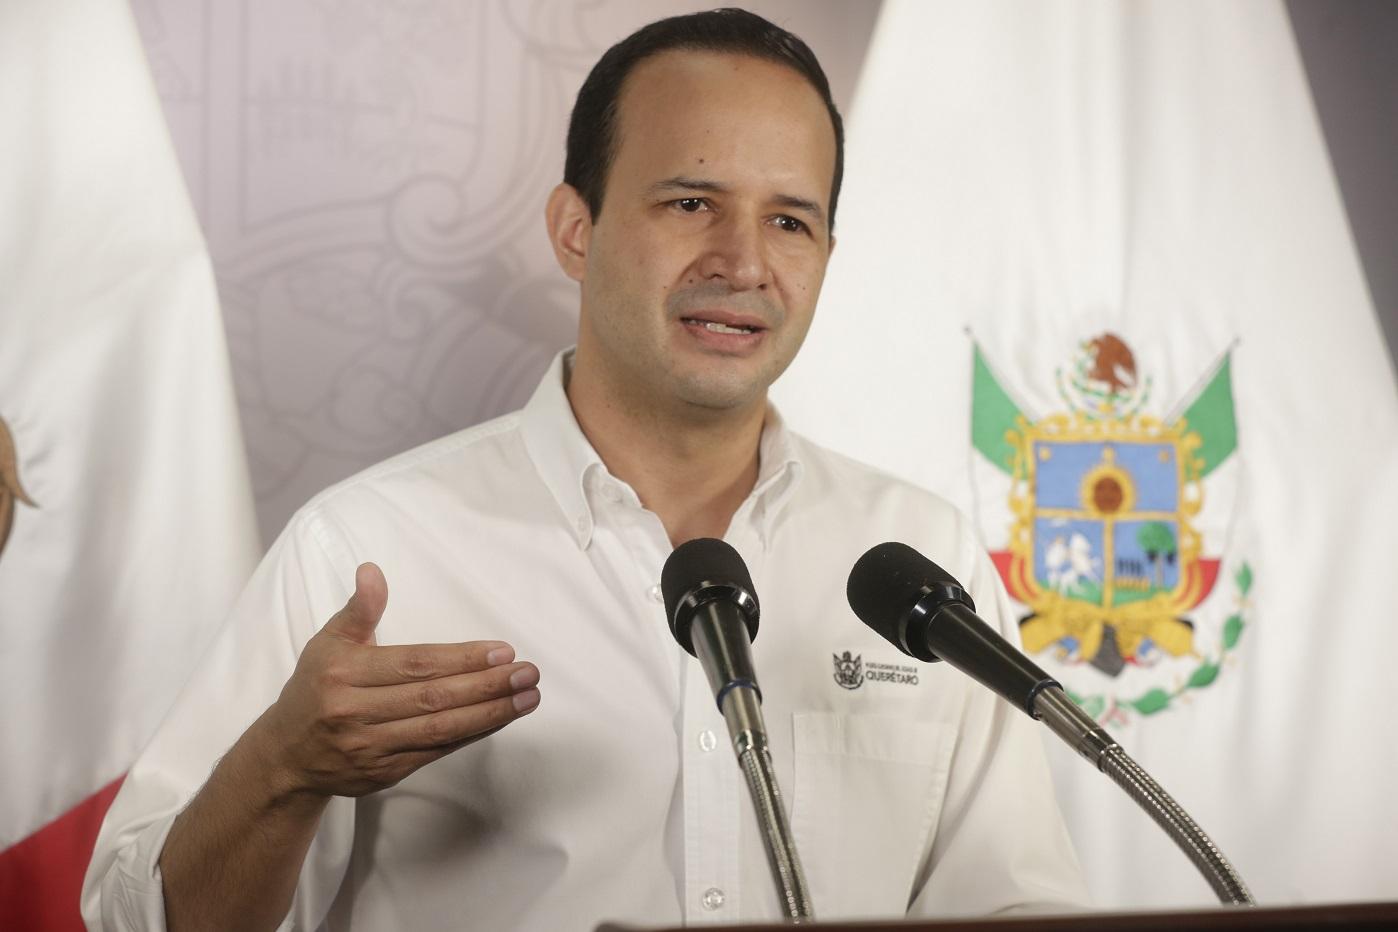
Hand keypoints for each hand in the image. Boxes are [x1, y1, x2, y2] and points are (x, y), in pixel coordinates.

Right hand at [256, 563, 539, 798]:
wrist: (286, 756)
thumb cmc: (314, 688)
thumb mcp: (328, 642)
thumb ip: (359, 610)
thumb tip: (372, 571)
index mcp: (344, 674)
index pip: (415, 664)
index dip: (461, 658)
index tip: (502, 650)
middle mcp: (356, 713)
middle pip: (433, 698)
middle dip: (487, 686)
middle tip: (528, 673)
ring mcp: (371, 748)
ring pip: (440, 730)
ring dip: (490, 714)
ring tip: (528, 697)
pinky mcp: (384, 774)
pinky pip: (436, 752)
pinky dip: (471, 734)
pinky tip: (500, 718)